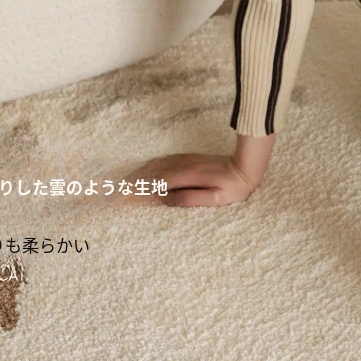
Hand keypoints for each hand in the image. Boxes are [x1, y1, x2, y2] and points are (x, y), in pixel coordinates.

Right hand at [128, 152, 260, 207]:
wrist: (244, 168)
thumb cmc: (232, 189)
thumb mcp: (214, 199)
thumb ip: (189, 199)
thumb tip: (165, 200)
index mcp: (185, 177)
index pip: (154, 185)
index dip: (137, 193)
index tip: (123, 200)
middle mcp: (180, 166)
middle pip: (149, 174)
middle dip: (131, 184)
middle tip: (116, 195)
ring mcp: (182, 161)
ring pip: (153, 167)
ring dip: (137, 175)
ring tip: (123, 185)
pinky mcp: (185, 159)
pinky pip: (161, 162)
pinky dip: (147, 168)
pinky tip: (141, 172)